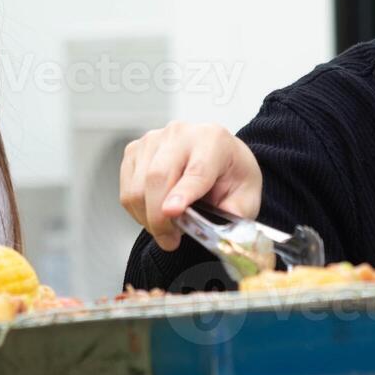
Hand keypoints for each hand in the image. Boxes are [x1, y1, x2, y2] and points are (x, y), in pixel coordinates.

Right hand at [119, 121, 261, 249]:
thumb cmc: (231, 176)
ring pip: (137, 187)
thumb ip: (235, 213)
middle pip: (158, 177)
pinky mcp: (134, 150)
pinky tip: (155, 212)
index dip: (183, 193)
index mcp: (213, 140)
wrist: (220, 159)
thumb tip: (217, 232)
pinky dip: (137, 210)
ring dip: (147, 217)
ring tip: (166, 228)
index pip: (195, 170)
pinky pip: (126, 189)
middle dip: (159, 217)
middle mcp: (181, 134)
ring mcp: (153, 139)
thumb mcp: (247, 195)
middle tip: (169, 240)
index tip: (173, 212)